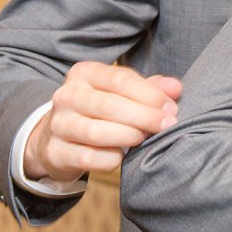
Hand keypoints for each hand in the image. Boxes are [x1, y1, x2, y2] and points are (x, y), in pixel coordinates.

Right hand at [24, 62, 181, 181]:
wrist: (57, 136)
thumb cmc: (100, 110)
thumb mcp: (122, 92)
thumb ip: (150, 88)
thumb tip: (176, 88)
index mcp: (84, 73)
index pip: (120, 79)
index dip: (150, 95)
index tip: (171, 109)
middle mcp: (67, 95)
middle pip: (110, 105)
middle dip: (145, 117)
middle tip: (166, 126)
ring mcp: (58, 124)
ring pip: (96, 132)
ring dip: (128, 136)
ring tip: (143, 138)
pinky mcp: (55, 152)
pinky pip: (88, 158)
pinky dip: (110, 159)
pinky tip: (121, 156)